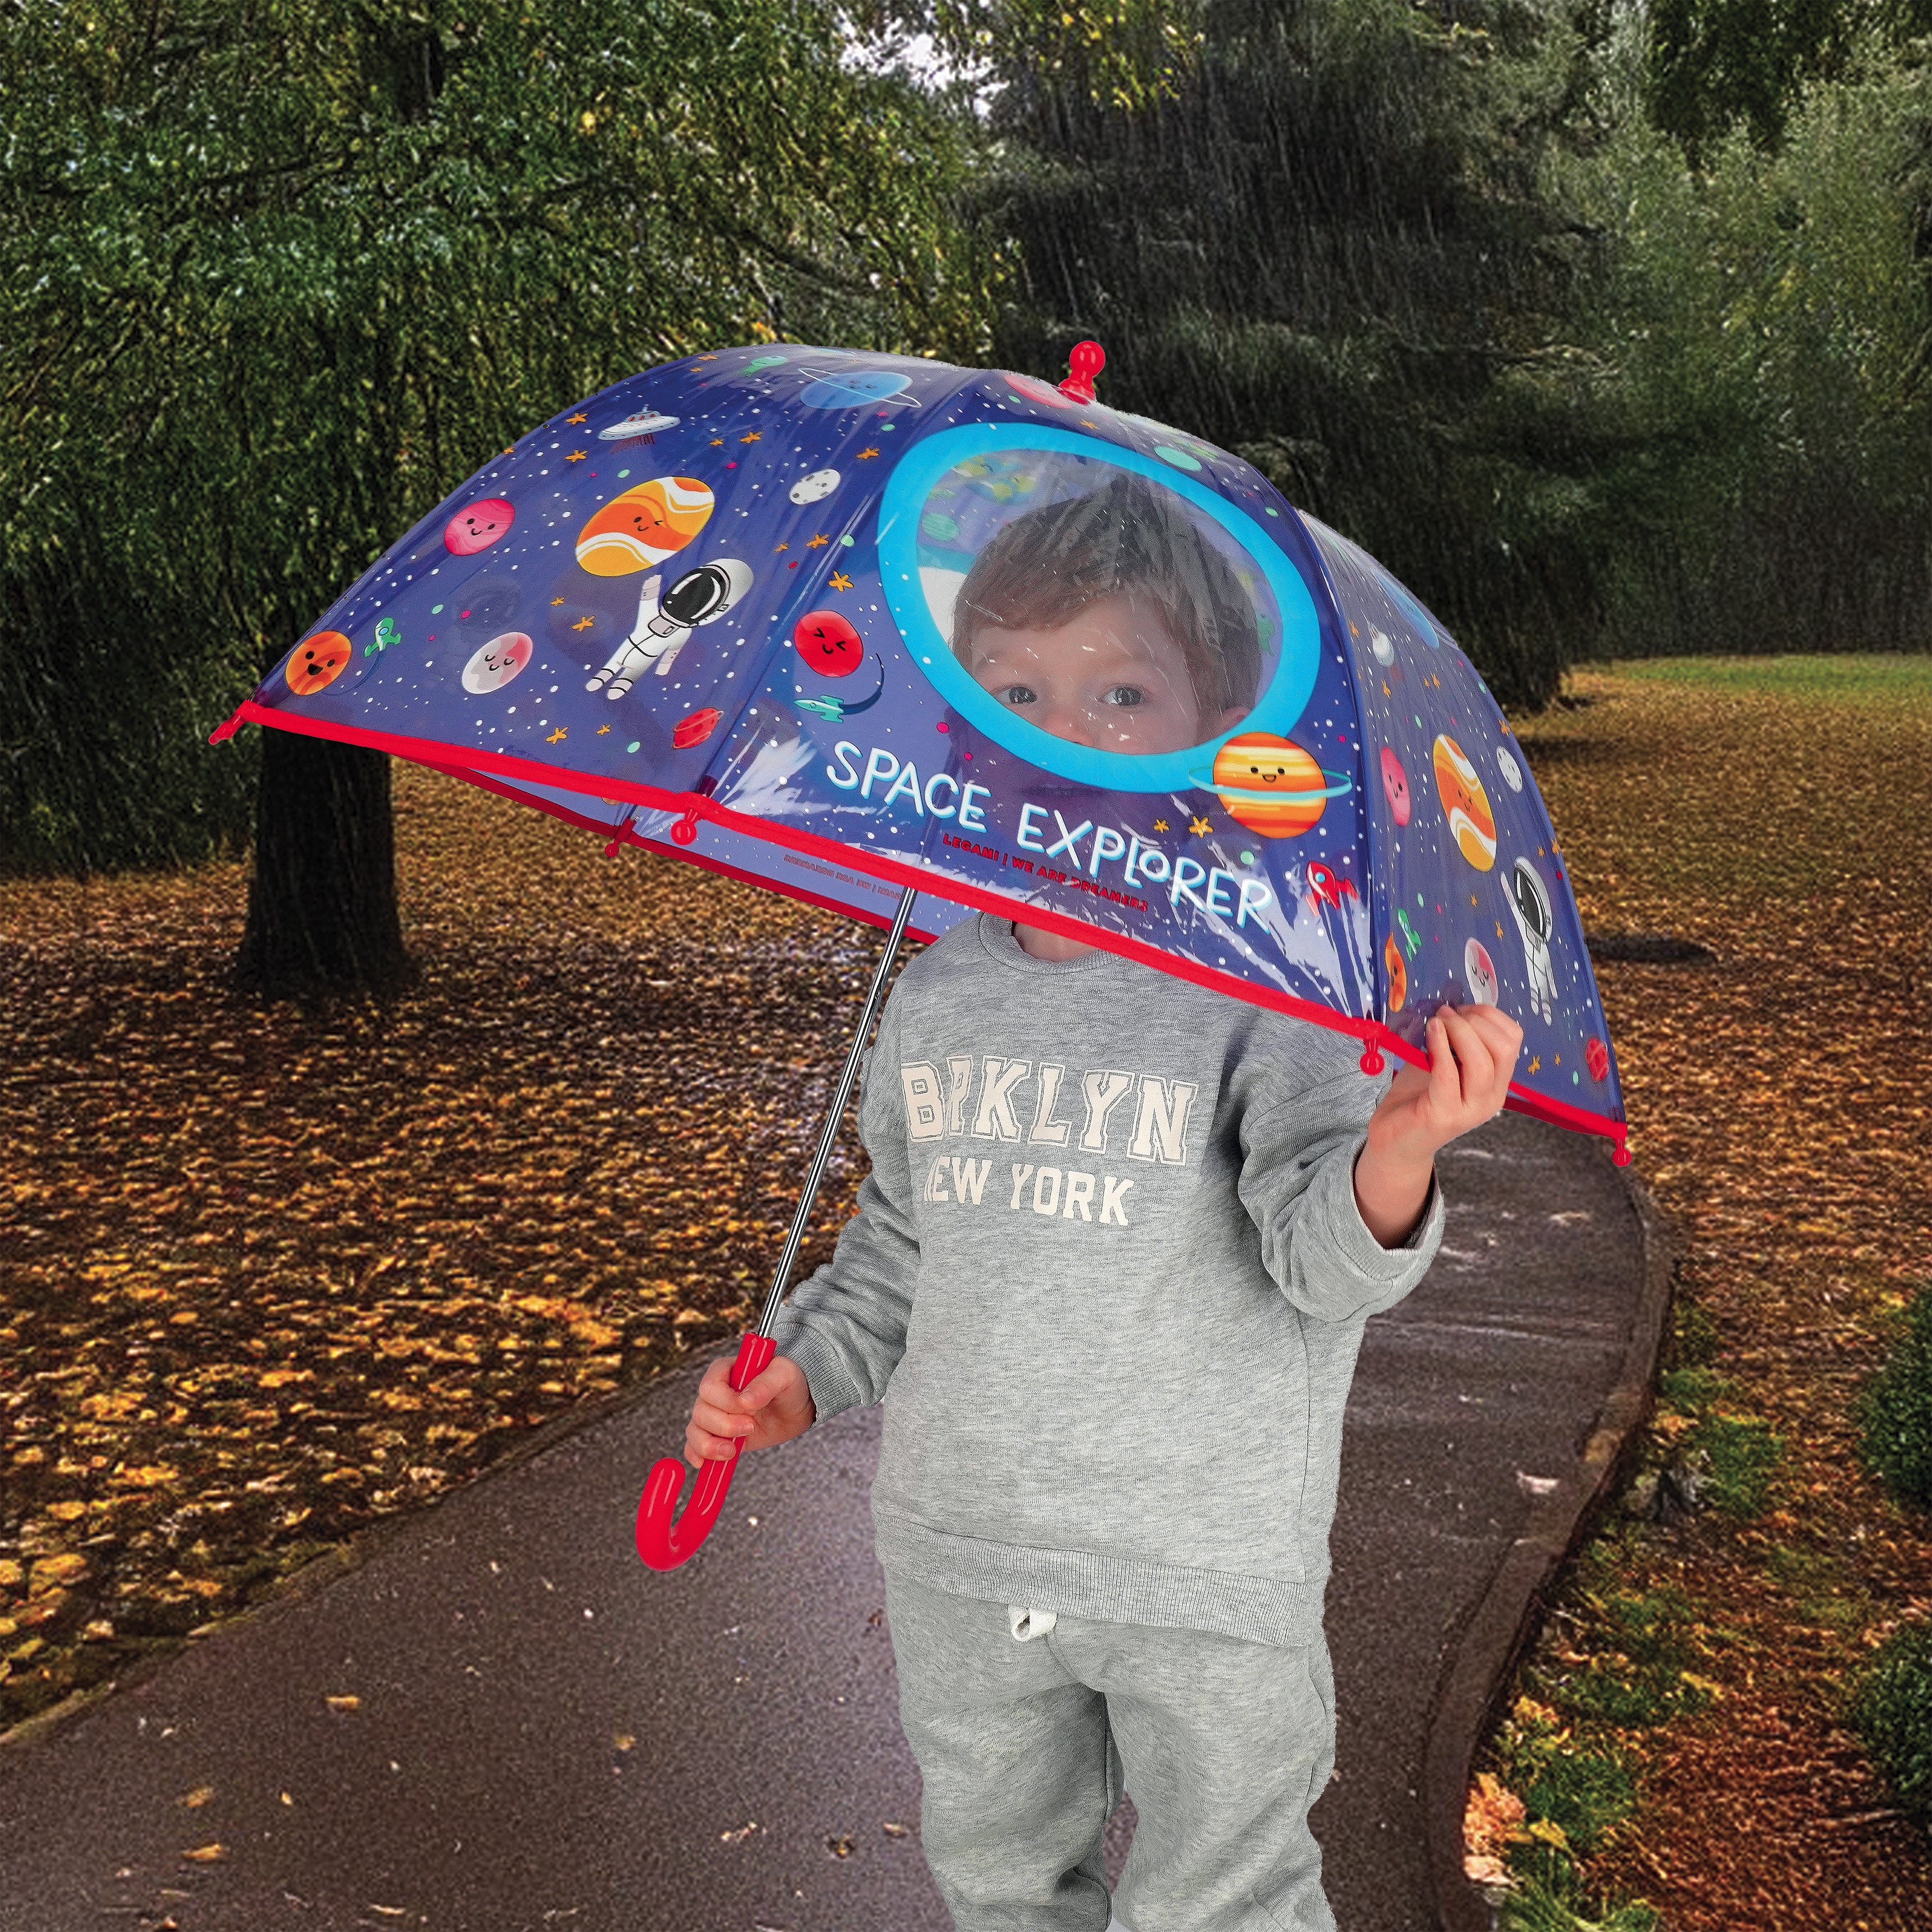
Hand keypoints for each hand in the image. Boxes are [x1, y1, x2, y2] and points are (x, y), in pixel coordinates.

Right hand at [684, 1351, 815, 1467]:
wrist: (795, 1407)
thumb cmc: (789, 1383)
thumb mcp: (784, 1375)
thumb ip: (765, 1384)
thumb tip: (745, 1401)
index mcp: (725, 1371)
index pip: (710, 1387)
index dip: (726, 1402)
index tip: (750, 1409)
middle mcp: (714, 1393)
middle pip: (701, 1411)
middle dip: (723, 1425)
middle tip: (750, 1428)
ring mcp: (714, 1415)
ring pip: (695, 1430)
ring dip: (709, 1444)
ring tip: (731, 1452)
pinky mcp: (718, 1435)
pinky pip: (696, 1445)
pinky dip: (697, 1454)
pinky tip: (703, 1464)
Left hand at [1367, 1002, 1523, 1169]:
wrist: (1395, 1139)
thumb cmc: (1418, 1096)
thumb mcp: (1440, 1060)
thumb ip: (1452, 1039)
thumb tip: (1451, 1004)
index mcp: (1497, 1083)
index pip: (1513, 1040)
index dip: (1490, 1016)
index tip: (1462, 1009)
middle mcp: (1491, 1098)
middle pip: (1504, 1048)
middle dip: (1476, 1021)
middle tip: (1448, 1014)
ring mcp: (1471, 1110)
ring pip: (1482, 1062)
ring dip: (1459, 1032)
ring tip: (1437, 1022)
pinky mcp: (1444, 1115)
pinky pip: (1449, 1074)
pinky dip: (1439, 1046)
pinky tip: (1429, 1032)